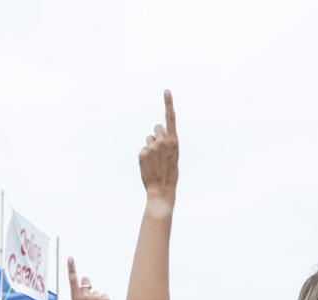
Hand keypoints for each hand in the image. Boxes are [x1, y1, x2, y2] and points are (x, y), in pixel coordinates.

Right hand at [67, 258, 110, 299]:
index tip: (70, 258)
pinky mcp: (105, 298)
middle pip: (86, 280)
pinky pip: (104, 295)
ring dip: (97, 298)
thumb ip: (80, 298)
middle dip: (88, 284)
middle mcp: (84, 296)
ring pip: (96, 291)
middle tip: (90, 296)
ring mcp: (95, 296)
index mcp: (75, 299)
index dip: (71, 268)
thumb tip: (86, 288)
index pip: (72, 280)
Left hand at [139, 90, 178, 206]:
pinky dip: (145, 156)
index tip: (166, 91)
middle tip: (160, 151)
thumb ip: (167, 142)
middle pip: (157, 128)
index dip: (168, 104)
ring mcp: (152, 147)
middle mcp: (163, 142)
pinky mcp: (143, 153)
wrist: (162, 190)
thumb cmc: (170, 174)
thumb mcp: (173, 156)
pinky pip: (144, 149)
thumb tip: (157, 131)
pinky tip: (149, 166)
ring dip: (151, 147)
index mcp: (174, 142)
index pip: (170, 119)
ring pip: (149, 139)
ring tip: (155, 161)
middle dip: (157, 135)